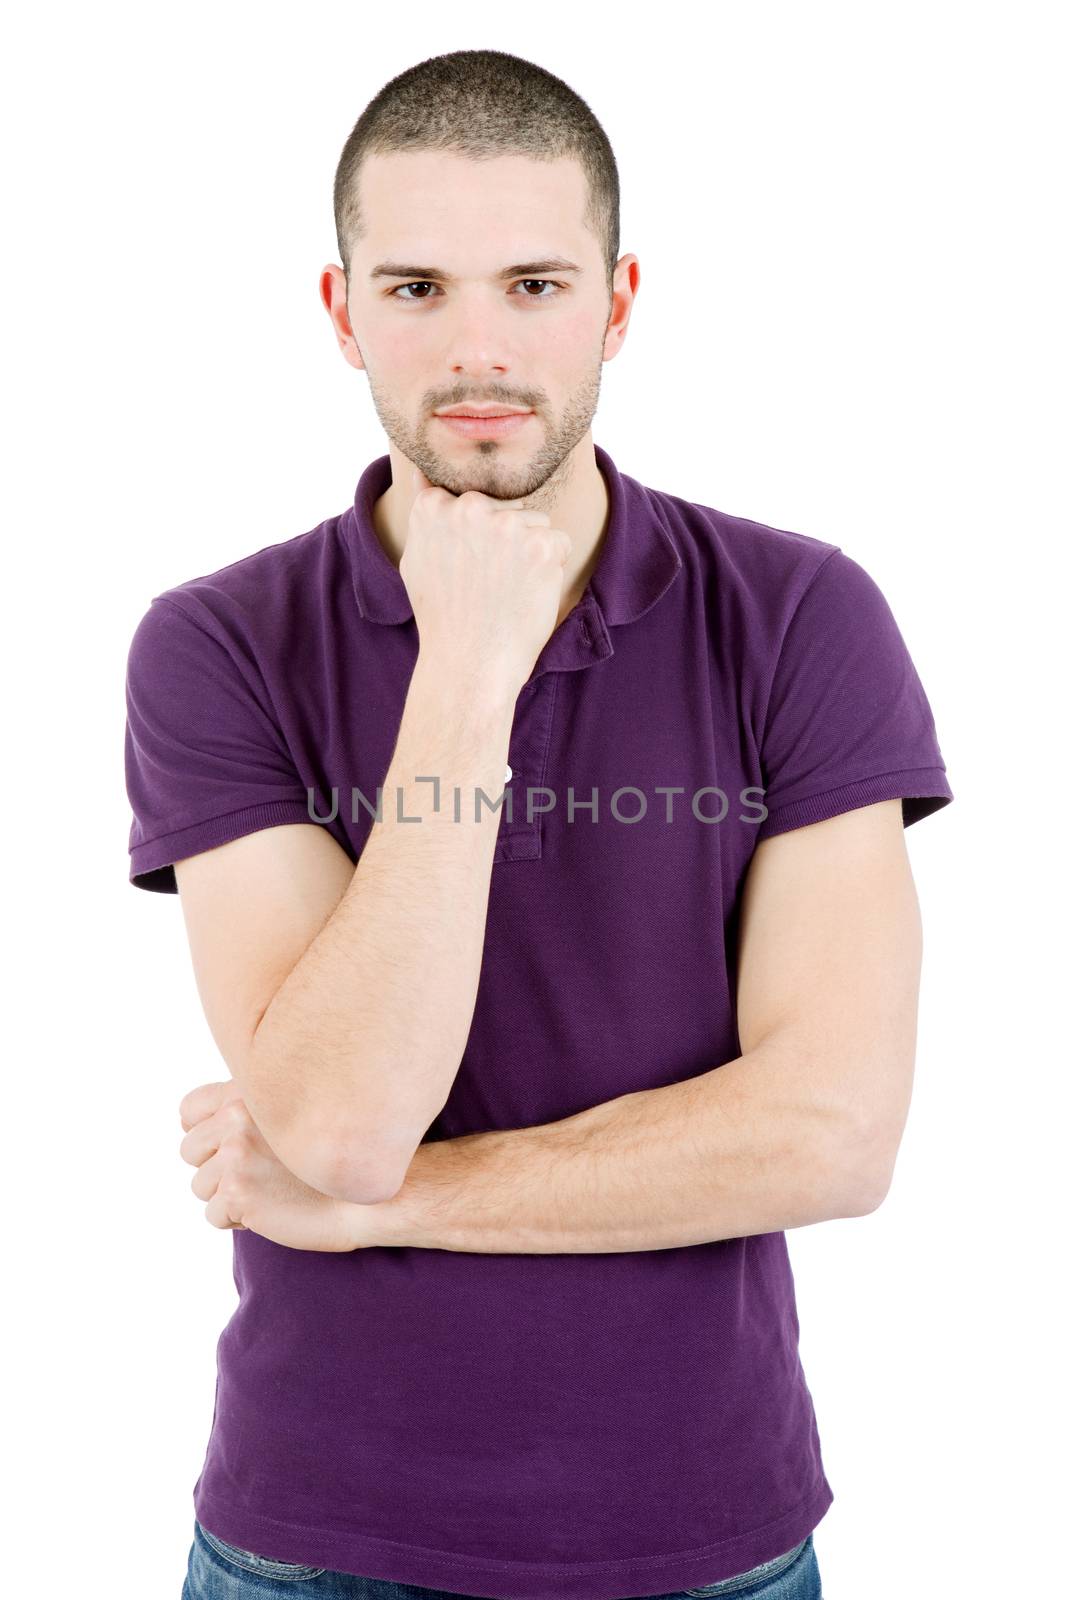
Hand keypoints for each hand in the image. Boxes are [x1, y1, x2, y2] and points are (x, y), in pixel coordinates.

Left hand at [178, 1081, 371, 1251]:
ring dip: (229, 1197)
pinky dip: (238, 1221)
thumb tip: (199, 1121)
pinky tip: (271, 1210)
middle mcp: (237, 1117)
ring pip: (201, 1186)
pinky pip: (214, 1215)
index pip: (190, 1110)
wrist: (372, 1195)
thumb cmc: (334, 1157)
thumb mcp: (295, 1112)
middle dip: (216, 1169)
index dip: (205, 1133)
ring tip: (269, 1192)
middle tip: (257, 1176)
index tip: (228, 1147)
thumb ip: (252, 1107)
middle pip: (190, 1151)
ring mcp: (236, 1154)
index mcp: (248, 1092)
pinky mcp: (238, 1191)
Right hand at [399, 462, 571, 699]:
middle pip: (507, 509)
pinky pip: (558, 543)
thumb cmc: (443, 618)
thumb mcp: (416, 559)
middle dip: (504, 541)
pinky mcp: (541, 546)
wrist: (469, 665)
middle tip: (486, 585)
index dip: (475, 539)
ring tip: (505, 592)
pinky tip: (526, 595)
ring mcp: (507, 526)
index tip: (467, 568)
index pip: (473, 503)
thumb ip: (426, 514)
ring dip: (529, 553)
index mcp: (434, 507)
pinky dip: (550, 568)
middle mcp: (469, 508)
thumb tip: (420, 470)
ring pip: (535, 525)